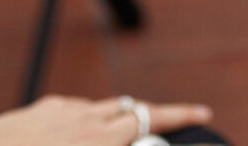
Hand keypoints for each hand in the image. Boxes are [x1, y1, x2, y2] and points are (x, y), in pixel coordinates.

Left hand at [0, 94, 212, 143]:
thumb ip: (107, 144)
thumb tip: (125, 136)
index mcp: (97, 140)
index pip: (150, 119)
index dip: (181, 115)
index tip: (204, 114)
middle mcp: (84, 119)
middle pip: (132, 109)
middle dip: (157, 117)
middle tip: (176, 125)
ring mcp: (62, 109)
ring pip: (104, 108)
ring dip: (122, 120)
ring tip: (127, 138)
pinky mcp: (43, 106)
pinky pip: (76, 109)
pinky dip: (89, 120)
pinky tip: (82, 135)